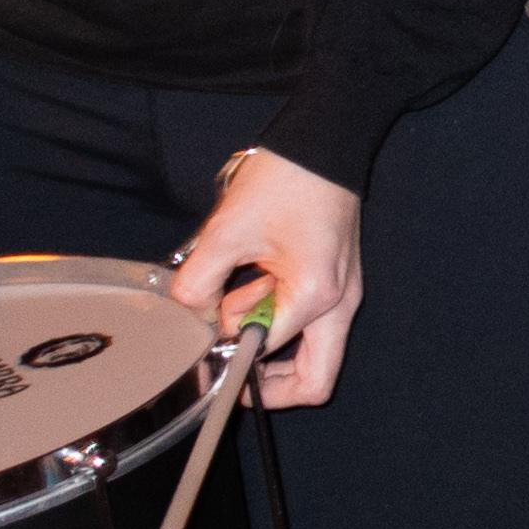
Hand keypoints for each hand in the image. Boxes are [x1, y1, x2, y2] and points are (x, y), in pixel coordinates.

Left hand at [164, 148, 367, 408]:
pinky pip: (307, 321)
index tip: (201, 354)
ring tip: (236, 297)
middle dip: (270, 386)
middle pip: (315, 380)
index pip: (265, 354)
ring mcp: (342, 294)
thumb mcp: (228, 232)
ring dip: (268, 341)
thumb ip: (198, 283)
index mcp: (314, 295)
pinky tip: (251, 282)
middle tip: (232, 368)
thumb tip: (186, 317)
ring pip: (311, 353)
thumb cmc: (287, 179)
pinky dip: (276, 315)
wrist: (323, 142)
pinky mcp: (336, 281)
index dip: (228, 359)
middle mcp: (338, 304)